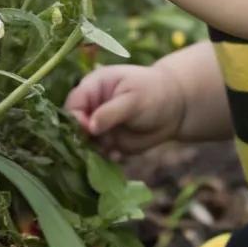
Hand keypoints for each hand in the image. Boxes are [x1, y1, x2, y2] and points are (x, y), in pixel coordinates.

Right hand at [63, 62, 184, 158]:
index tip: (90, 131)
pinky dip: (107, 158)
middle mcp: (91, 108)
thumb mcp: (133, 99)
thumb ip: (111, 112)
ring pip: (86, 144)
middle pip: (74, 127)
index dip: (76, 120)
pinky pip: (100, 155)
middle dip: (84, 140)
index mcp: (92, 88)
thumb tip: (90, 127)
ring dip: (95, 151)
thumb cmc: (153, 93)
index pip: (73, 105)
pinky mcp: (108, 142)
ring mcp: (99, 127)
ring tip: (113, 150)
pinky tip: (119, 155)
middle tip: (101, 145)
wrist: (175, 107)